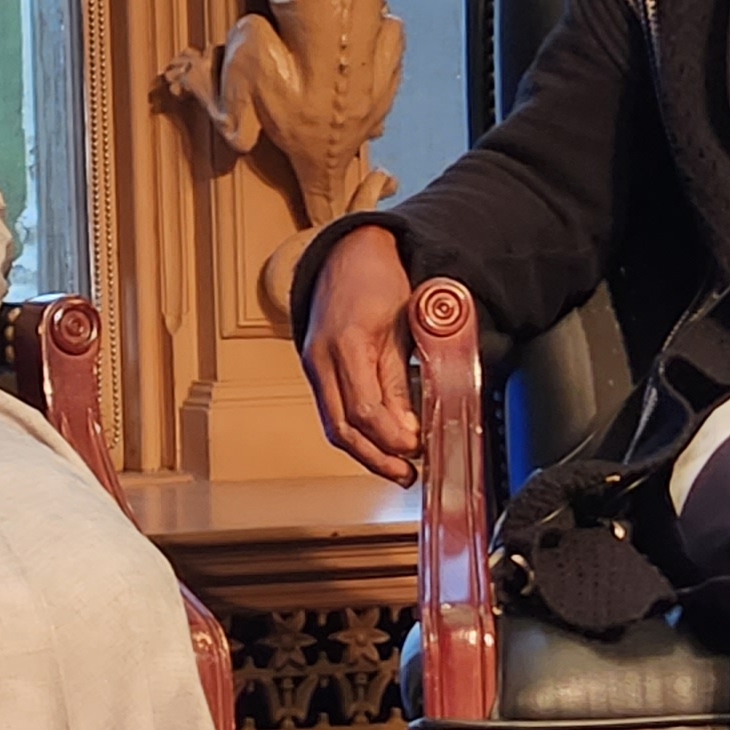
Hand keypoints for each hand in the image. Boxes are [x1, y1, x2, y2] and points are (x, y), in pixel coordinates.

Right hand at [301, 229, 420, 481]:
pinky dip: (355, 434)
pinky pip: (331, 412)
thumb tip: (408, 429)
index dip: (390, 438)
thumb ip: (400, 379)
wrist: (345, 255)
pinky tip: (378, 444)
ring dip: (365, 453)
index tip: (416, 449)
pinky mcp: (315, 370)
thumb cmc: (377, 282)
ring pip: (333, 425)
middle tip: (407, 474)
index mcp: (346, 344)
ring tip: (396, 468)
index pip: (363, 409)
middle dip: (376, 458)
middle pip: (341, 427)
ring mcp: (312, 365)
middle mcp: (320, 359)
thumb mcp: (402, 326)